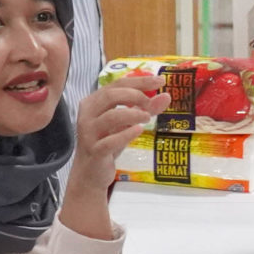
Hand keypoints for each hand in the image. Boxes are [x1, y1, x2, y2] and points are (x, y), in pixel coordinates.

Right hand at [60, 84, 160, 238]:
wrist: (90, 173)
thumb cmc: (108, 142)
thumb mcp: (127, 124)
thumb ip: (145, 109)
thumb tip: (166, 96)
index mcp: (93, 102)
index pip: (117, 84)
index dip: (139, 81)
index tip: (160, 80)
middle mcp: (87, 114)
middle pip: (111, 95)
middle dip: (135, 95)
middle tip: (151, 104)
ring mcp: (88, 133)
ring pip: (110, 116)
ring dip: (132, 113)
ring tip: (148, 117)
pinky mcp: (94, 151)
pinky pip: (110, 141)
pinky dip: (126, 134)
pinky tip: (139, 130)